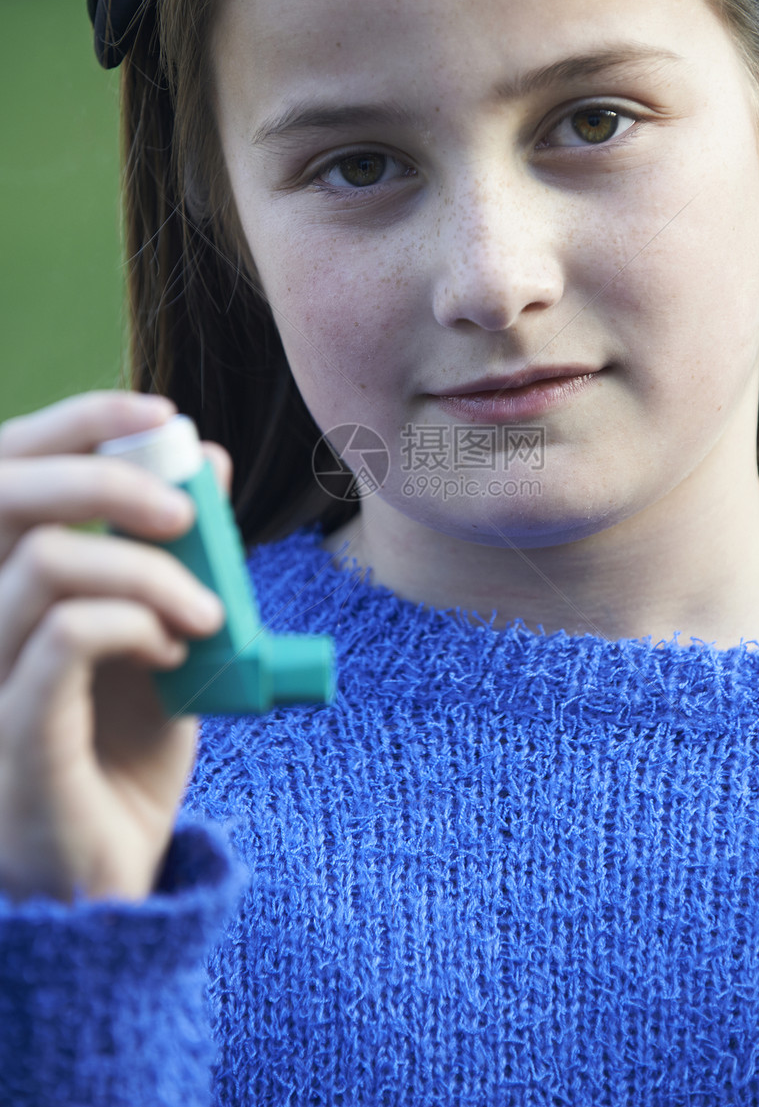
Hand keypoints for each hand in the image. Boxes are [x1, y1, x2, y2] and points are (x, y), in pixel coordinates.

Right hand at [0, 390, 231, 903]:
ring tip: (205, 616)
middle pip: (1, 496)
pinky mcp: (11, 733)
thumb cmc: (129, 750)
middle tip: (190, 513)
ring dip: (146, 572)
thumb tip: (207, 458)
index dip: (77, 424)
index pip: (6, 470)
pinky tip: (174, 654)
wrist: (114, 871)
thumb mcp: (167, 637)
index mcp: (8, 586)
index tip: (164, 418)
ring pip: (42, 566)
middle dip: (107, 481)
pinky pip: (59, 641)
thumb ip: (179, 554)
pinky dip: (132, 624)